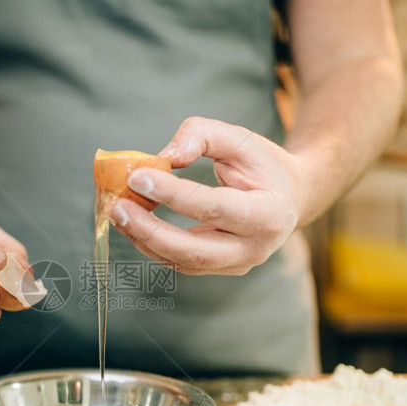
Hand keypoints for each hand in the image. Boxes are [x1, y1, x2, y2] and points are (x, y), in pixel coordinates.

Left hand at [110, 116, 309, 274]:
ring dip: (144, 239)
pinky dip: (151, 244)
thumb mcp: (240, 137)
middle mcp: (255, 248)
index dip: (173, 194)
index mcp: (269, 213)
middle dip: (150, 230)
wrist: (289, 197)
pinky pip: (179, 262)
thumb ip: (202, 136)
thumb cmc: (262, 164)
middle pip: (195, 250)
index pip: (215, 207)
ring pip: (183, 262)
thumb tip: (165, 157)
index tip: (137, 176)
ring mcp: (237, 264)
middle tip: (118, 206)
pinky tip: (131, 222)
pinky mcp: (219, 269)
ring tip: (118, 212)